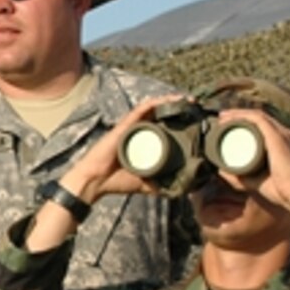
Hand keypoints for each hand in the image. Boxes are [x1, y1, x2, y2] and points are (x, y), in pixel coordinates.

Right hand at [60, 94, 182, 203]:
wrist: (95, 181)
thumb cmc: (116, 182)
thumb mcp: (145, 183)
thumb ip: (159, 184)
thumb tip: (181, 190)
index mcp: (142, 141)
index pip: (161, 125)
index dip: (177, 119)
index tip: (194, 118)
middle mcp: (137, 130)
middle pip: (159, 113)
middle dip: (177, 107)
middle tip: (194, 105)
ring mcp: (130, 126)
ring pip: (152, 108)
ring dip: (169, 101)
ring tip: (186, 99)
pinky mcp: (124, 125)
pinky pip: (141, 110)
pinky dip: (155, 103)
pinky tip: (168, 99)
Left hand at [211, 108, 289, 243]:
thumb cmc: (281, 192)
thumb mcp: (254, 181)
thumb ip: (238, 178)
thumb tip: (220, 171)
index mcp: (284, 144)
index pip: (265, 126)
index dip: (246, 122)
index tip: (228, 125)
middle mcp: (285, 135)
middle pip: (260, 118)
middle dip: (239, 115)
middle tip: (222, 119)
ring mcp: (282, 135)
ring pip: (257, 116)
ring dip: (238, 114)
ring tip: (223, 117)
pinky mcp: (277, 138)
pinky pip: (258, 119)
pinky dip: (243, 116)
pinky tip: (230, 117)